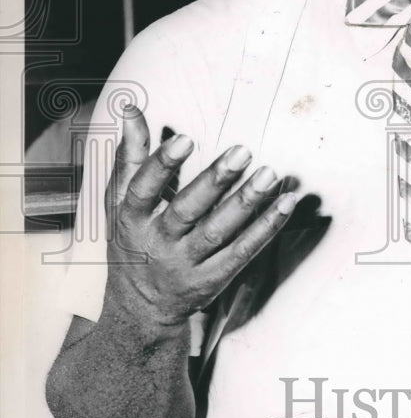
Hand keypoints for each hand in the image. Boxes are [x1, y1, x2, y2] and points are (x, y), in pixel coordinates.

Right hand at [104, 106, 296, 325]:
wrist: (140, 308)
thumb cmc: (132, 240)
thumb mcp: (120, 201)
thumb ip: (130, 155)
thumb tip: (130, 109)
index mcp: (131, 219)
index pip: (143, 190)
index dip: (162, 165)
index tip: (185, 138)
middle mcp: (158, 244)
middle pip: (187, 211)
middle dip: (215, 181)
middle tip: (243, 151)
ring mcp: (187, 265)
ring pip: (220, 233)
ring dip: (247, 203)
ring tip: (271, 174)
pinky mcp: (213, 280)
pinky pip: (243, 252)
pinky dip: (266, 228)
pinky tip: (284, 203)